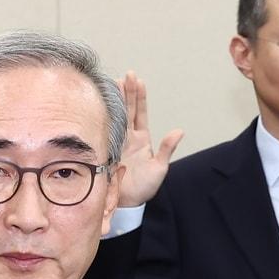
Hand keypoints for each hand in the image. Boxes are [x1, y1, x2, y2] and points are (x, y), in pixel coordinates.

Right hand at [116, 71, 182, 206]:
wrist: (127, 203)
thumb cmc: (144, 188)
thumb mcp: (159, 169)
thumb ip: (167, 149)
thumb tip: (179, 131)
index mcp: (142, 139)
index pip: (140, 113)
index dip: (140, 97)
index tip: (138, 80)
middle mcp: (128, 137)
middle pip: (128, 109)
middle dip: (127, 92)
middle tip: (126, 74)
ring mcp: (116, 141)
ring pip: (116, 116)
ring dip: (115, 99)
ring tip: (113, 82)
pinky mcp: (105, 148)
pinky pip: (104, 129)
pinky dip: (103, 115)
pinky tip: (100, 103)